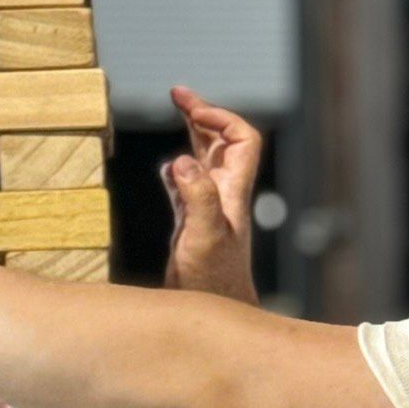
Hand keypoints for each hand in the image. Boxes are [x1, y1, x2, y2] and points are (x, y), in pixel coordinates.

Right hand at [162, 86, 261, 305]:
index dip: (221, 118)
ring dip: (191, 136)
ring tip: (176, 113)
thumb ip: (198, 198)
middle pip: (222, 143)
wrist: (214, 313)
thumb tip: (182, 162)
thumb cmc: (214, 282)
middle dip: (203, 115)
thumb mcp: (204, 236)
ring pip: (204, 161)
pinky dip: (177, 172)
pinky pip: (187, 188)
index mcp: (232, 193)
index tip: (191, 110)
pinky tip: (167, 170)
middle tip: (177, 94)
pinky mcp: (192, 225)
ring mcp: (208, 209)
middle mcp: (223, 196)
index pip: (241, 140)